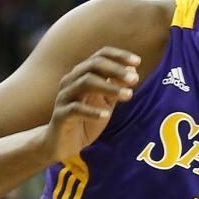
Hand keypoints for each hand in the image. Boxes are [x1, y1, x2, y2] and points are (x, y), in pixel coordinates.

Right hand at [41, 47, 140, 161]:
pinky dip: (91, 111)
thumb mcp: (106, 102)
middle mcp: (71, 81)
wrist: (62, 143)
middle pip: (93, 65)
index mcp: (82, 75)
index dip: (118, 56)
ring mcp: (64, 97)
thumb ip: (116, 88)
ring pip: (85, 83)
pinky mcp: (61, 115)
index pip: (100, 56)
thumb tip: (133, 71)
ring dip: (109, 87)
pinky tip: (106, 114)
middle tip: (135, 80)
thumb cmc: (86, 119)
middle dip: (116, 70)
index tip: (137, 61)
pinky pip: (75, 109)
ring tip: (128, 96)